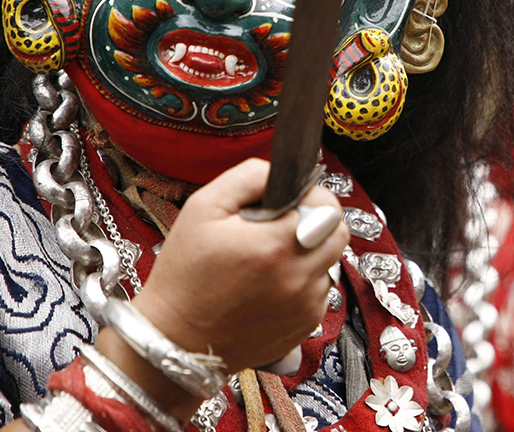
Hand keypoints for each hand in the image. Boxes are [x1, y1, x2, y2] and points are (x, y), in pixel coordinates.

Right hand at [131, 158, 347, 370]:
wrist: (175, 341)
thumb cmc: (184, 273)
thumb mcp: (202, 208)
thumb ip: (248, 177)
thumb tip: (282, 173)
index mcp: (276, 244)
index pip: (328, 205)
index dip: (310, 197)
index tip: (288, 202)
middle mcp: (298, 277)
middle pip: (339, 233)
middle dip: (317, 221)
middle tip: (282, 227)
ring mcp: (305, 305)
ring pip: (330, 262)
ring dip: (310, 253)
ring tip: (270, 259)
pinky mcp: (305, 326)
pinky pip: (321, 291)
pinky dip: (304, 282)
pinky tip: (270, 284)